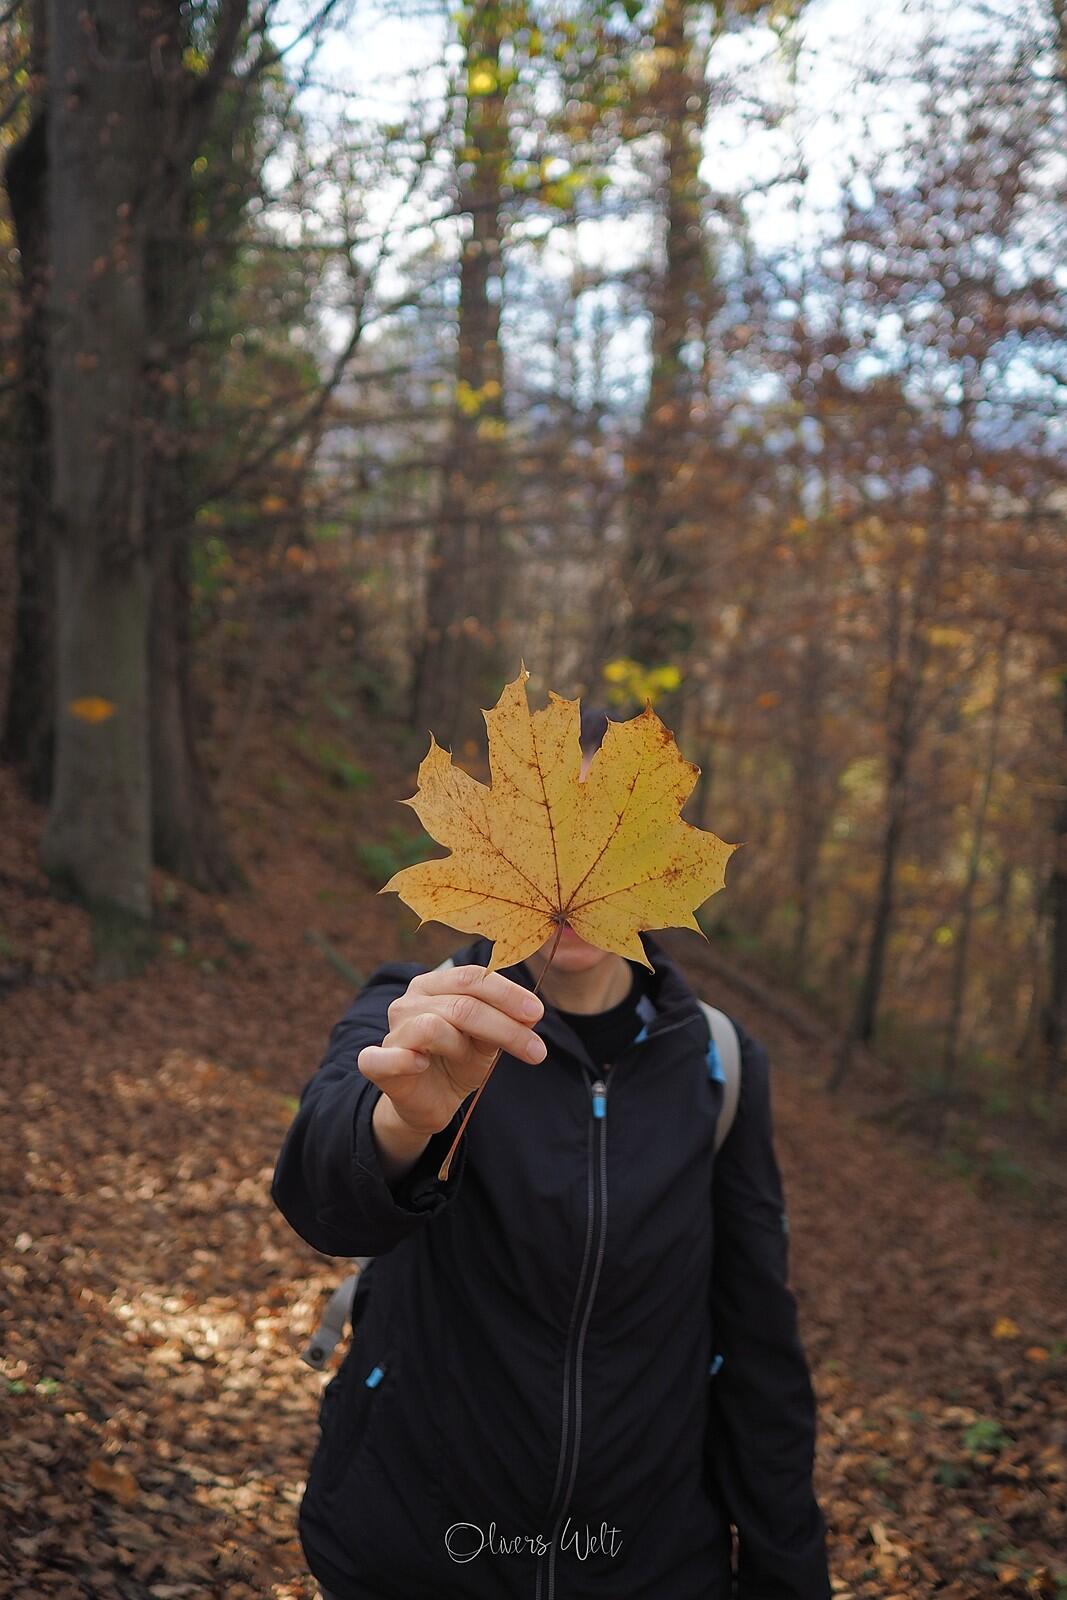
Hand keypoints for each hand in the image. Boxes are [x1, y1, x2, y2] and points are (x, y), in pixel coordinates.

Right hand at [357, 964, 546, 1138]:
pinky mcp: (377, 1063)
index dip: (508, 993)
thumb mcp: (487, 1039)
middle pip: (463, 1004)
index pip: (473, 977)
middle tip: (536, 1050)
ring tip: (474, 1062)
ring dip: (464, 1047)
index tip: (537, 1014)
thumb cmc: (458, 1060)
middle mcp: (410, 1001)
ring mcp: (392, 1031)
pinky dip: (404, 1059)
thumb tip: (532, 1012)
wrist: (430, 1102)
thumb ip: (503, 1021)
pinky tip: (422, 1064)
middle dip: (505, 1027)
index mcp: (435, 985)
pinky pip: (384, 1057)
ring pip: (434, 1026)